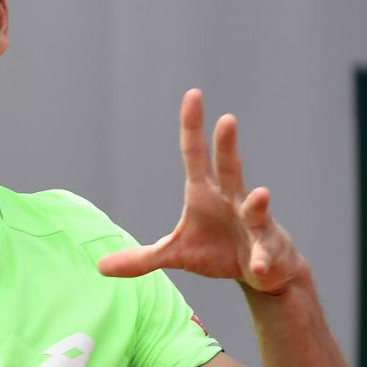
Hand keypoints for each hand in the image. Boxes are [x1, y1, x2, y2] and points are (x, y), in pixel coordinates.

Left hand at [98, 89, 305, 293]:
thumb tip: (100, 267)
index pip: (195, 154)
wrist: (263, 271)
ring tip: (261, 194)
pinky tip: (259, 269)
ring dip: (258, 203)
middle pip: (229, 168)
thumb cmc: (216, 250)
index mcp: (205, 193)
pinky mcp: (267, 249)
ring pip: (255, 208)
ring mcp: (253, 223)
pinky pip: (264, 254)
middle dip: (227, 146)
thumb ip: (141, 258)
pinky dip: (262, 260)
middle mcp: (232, 199)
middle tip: (227, 119)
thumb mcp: (175, 254)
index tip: (192, 95)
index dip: (192, 127)